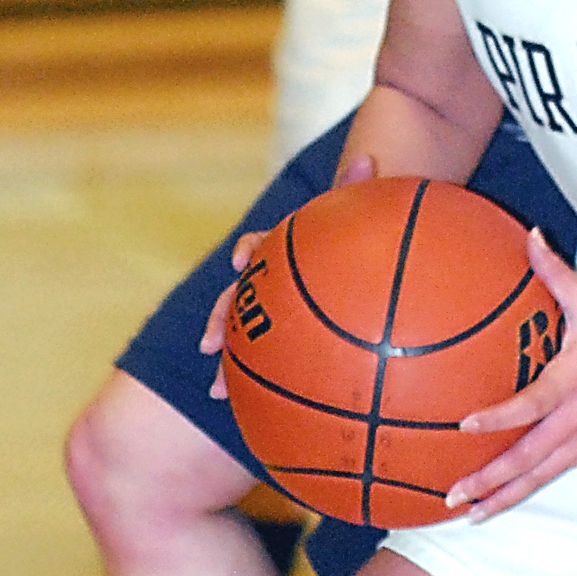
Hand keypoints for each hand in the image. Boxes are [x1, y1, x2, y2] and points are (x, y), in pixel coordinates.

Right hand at [202, 159, 373, 396]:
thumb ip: (356, 192)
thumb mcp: (363, 218)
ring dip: (231, 362)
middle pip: (241, 296)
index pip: (263, 244)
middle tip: (210, 346)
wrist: (367, 261)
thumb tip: (366, 158)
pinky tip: (259, 418)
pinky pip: (270, 363)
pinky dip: (262, 387)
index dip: (251, 250)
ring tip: (219, 393)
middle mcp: (275, 279)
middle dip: (221, 321)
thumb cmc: (363, 241)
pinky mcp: (285, 338)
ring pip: (245, 333)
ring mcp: (276, 310)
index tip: (242, 259)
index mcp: (289, 249)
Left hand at [445, 232, 576, 519]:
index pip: (531, 403)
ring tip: (469, 512)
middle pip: (527, 457)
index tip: (465, 424)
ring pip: (538, 476)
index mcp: (571, 381)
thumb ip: (554, 272)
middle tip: (454, 494)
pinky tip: (501, 498)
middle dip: (489, 479)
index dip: (499, 416)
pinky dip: (525, 487)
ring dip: (503, 495)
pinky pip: (551, 473)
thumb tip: (530, 236)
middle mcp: (575, 418)